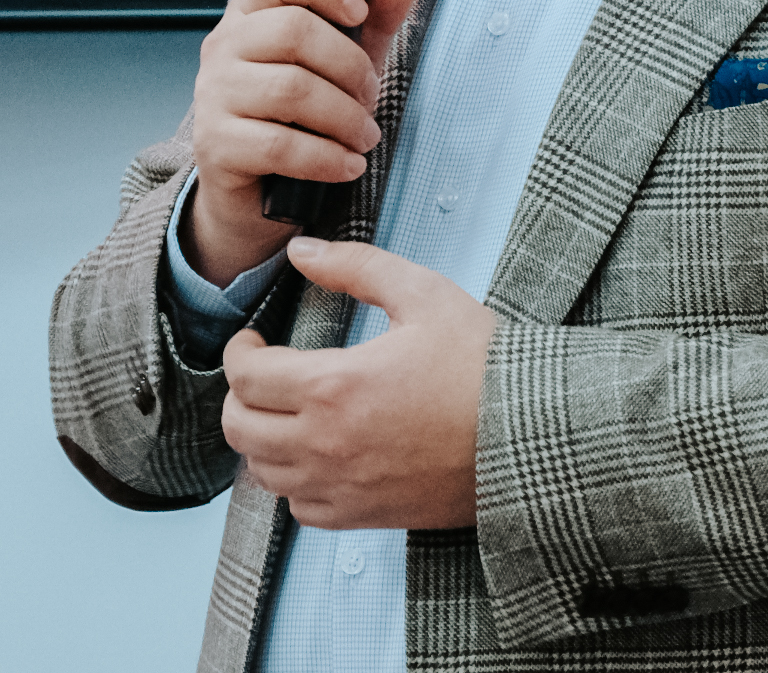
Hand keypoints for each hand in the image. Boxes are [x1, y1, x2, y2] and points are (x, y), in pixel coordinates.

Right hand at [181, 0, 419, 284]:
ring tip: (364, 136)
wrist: (258, 193)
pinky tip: (347, 165)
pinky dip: (327, 158)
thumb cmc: (303, 116)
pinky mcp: (215, 144)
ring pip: (291, 90)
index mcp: (251, 13)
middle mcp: (224, 46)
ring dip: (345, 117)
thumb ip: (378, 13)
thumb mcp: (346, 58)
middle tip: (370, 96)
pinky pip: (280, 145)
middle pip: (293, 31)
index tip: (360, 12)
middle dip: (350, 67)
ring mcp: (214, 94)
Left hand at [220, 237, 496, 528]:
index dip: (238, 352)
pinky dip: (295, 481)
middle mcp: (326, 444)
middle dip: (241, 395)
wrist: (529, 434)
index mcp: (333, 386)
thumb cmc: (483, 367)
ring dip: (263, 438)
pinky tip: (318, 454)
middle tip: (263, 375)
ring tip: (287, 412)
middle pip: (239, 428)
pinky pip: (299, 508)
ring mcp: (342, 486)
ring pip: (262, 471)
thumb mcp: (424, 295)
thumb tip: (302, 252)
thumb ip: (355, 266)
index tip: (253, 341)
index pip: (245, 376)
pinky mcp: (363, 515)